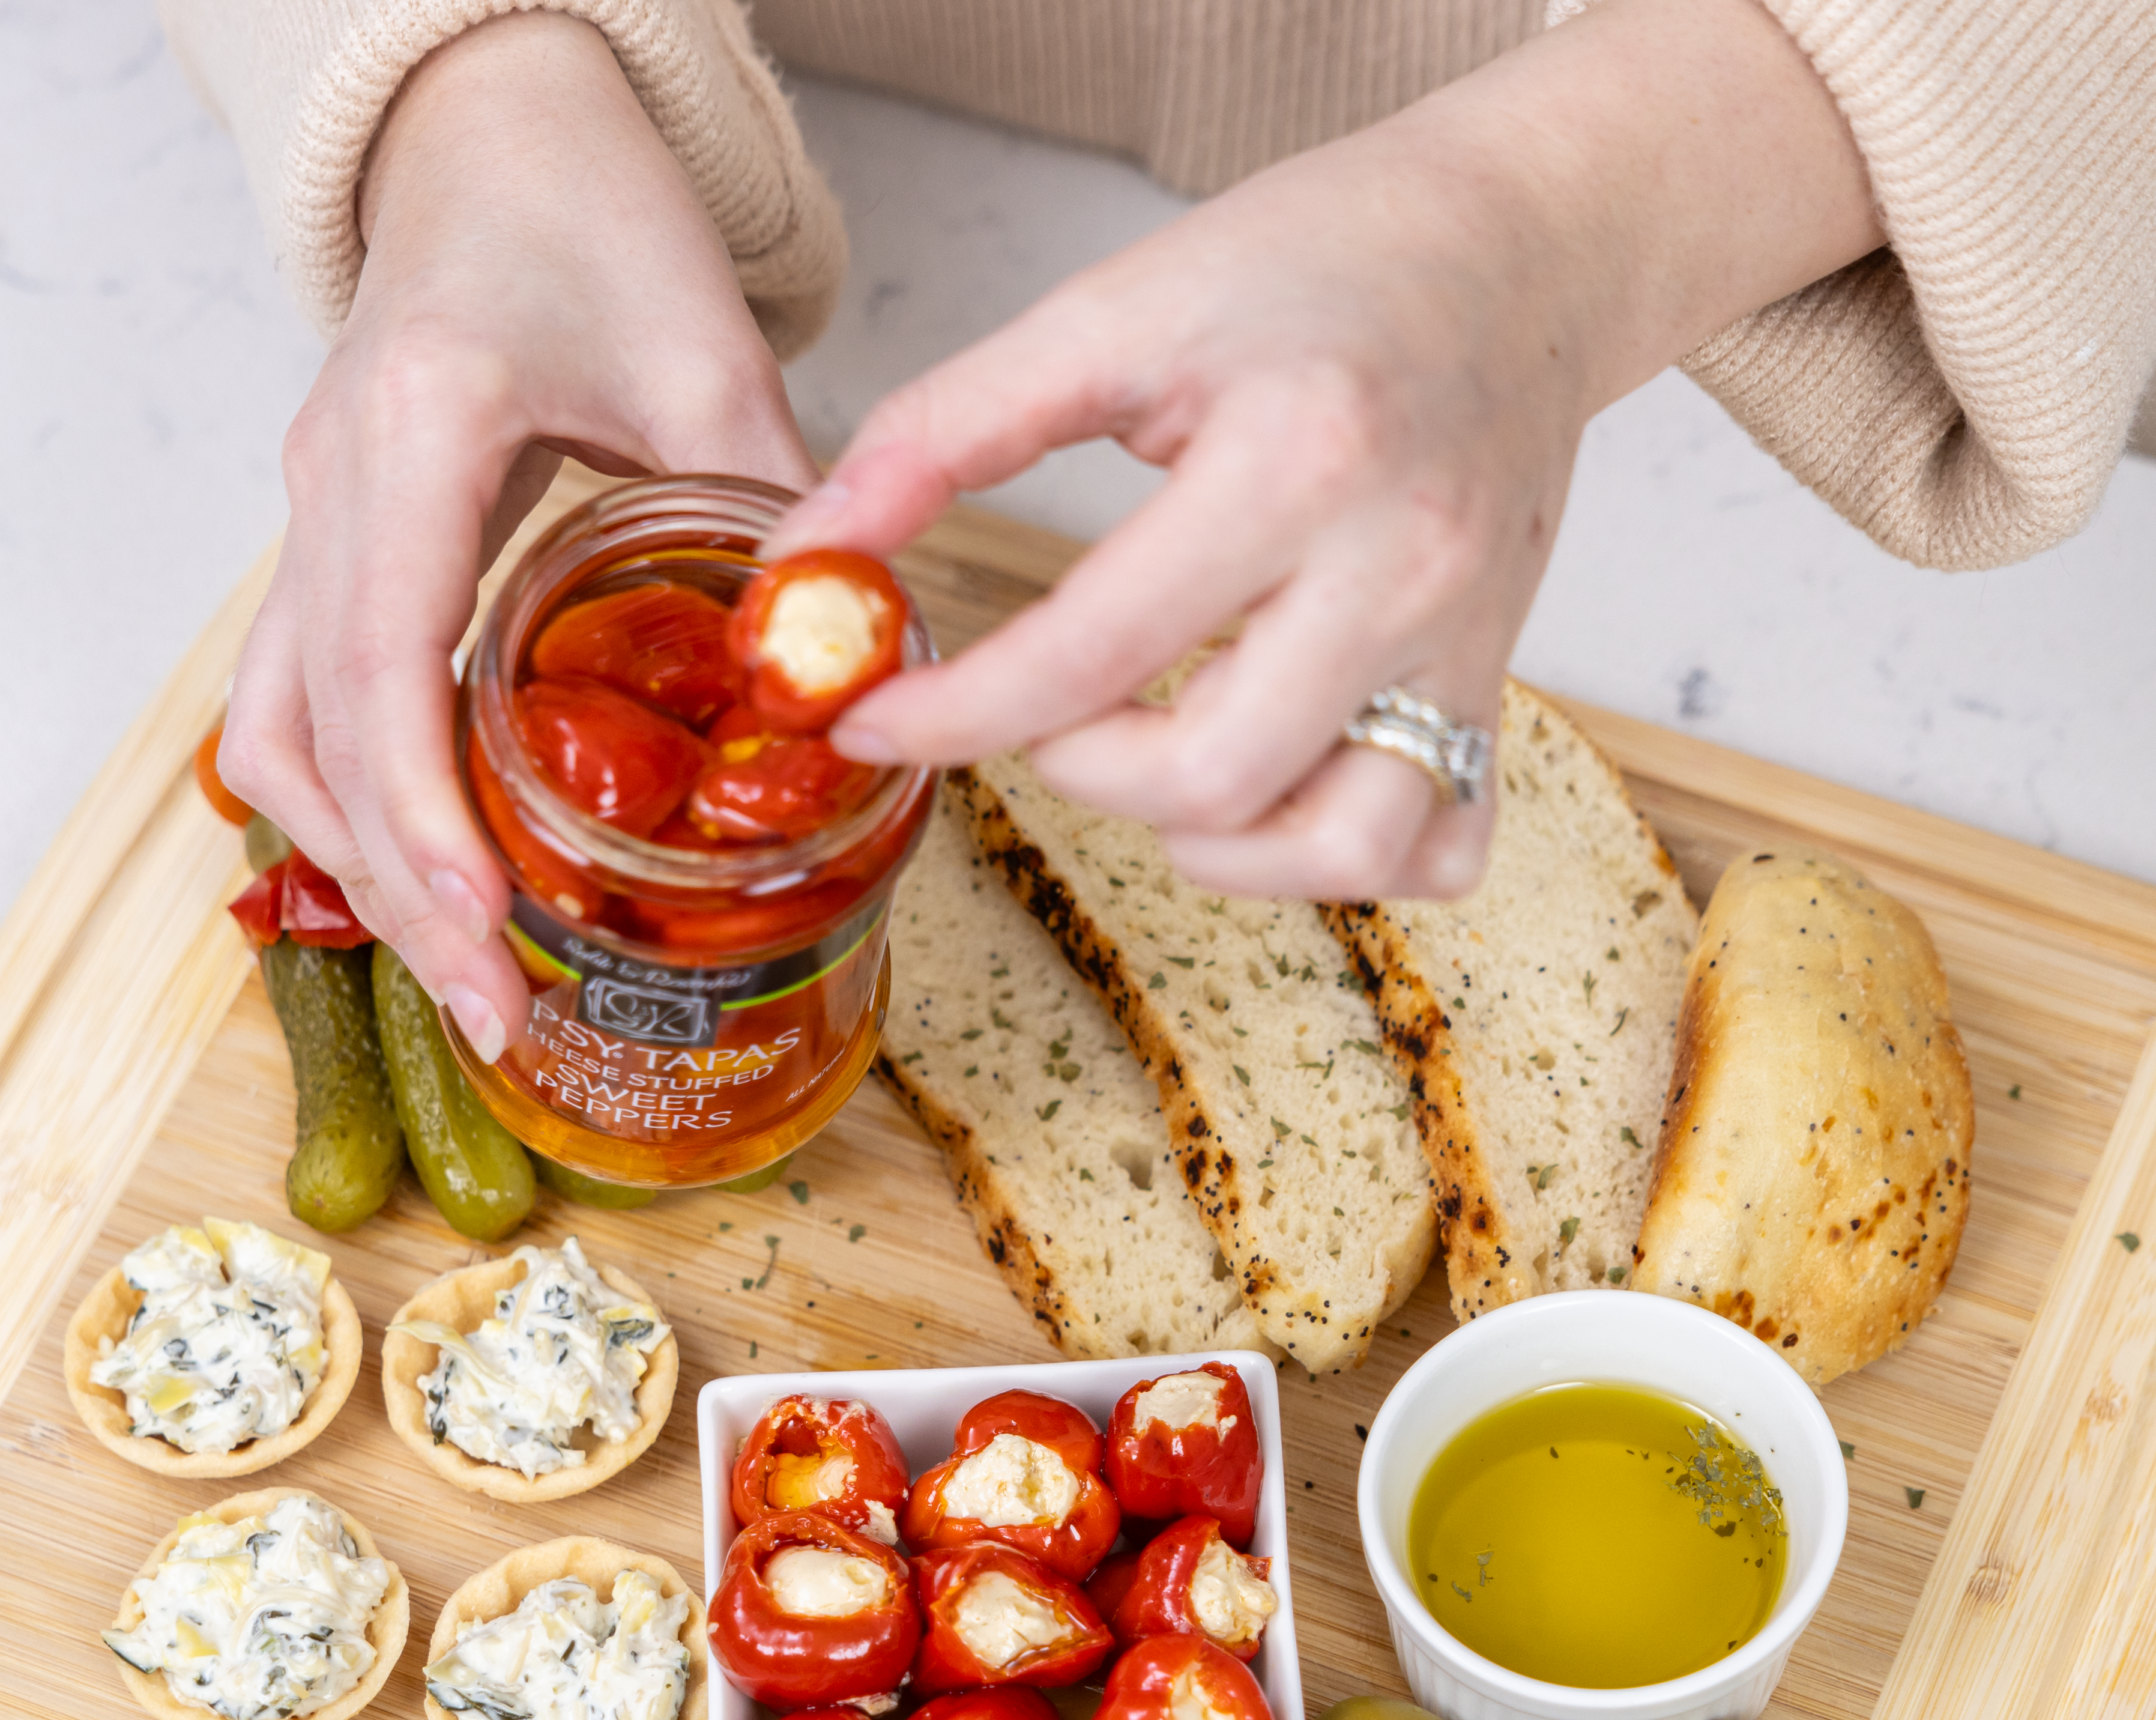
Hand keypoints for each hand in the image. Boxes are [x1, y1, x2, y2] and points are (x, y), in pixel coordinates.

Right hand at [217, 13, 814, 1058]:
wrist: (498, 137)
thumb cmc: (593, 216)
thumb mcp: (711, 354)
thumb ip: (768, 514)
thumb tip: (830, 676)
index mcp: (419, 429)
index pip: (384, 659)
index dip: (421, 814)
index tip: (479, 931)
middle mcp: (330, 483)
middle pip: (308, 733)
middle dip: (396, 887)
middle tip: (494, 1008)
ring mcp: (310, 520)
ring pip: (276, 734)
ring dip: (358, 862)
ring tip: (468, 965)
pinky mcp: (330, 548)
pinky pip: (300, 704)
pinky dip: (357, 803)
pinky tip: (436, 872)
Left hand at [772, 0, 1879, 902]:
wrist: (1514, 249)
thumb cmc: (1319, 266)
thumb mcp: (1119, 307)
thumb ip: (951, 426)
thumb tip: (816, 545)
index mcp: (1298, 462)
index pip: (1090, 655)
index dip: (952, 712)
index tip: (867, 719)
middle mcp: (1398, 572)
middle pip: (1210, 779)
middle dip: (1081, 771)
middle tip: (1046, 710)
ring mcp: (1463, 647)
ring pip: (1338, 848)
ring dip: (1212, 841)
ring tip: (1153, 754)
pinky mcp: (1497, 689)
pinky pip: (1434, 853)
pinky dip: (1335, 858)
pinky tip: (1269, 786)